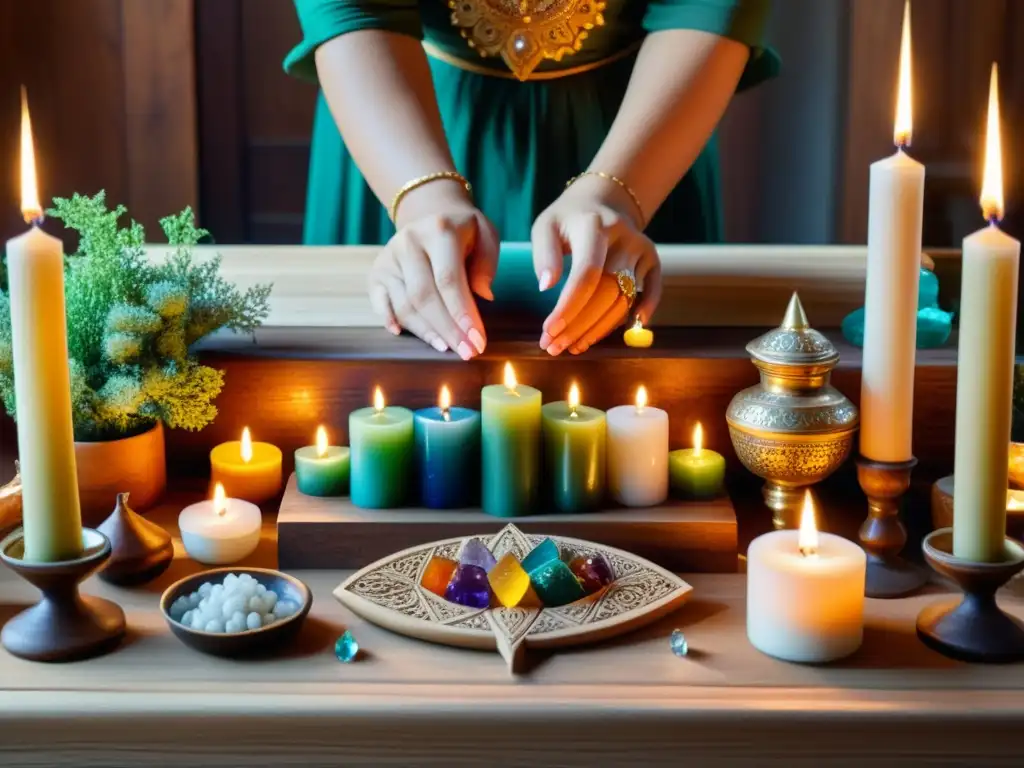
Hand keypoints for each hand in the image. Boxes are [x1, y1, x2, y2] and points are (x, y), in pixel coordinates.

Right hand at [368, 186, 498, 359]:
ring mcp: (389, 258)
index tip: (477, 340)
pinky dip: (389, 320)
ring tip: (447, 348)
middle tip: (466, 352)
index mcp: (439, 230)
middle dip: (448, 329)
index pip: (449, 280)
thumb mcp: (486, 235)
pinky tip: (402, 334)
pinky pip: (381, 303)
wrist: (432, 213)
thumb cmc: (464, 232)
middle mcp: (408, 242)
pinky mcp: (377, 272)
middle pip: (425, 296)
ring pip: (405, 304)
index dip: (462, 313)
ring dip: (427, 332)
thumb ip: (487, 264)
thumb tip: (482, 296)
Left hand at [532, 176, 661, 354]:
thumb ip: (544, 254)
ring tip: (573, 346)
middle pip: (606, 292)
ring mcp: (641, 248)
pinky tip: (623, 332)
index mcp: (594, 225)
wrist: (602, 202)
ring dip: (599, 329)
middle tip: (554, 346)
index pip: (586, 273)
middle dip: (579, 326)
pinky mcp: (652, 259)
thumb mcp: (545, 226)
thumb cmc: (567, 220)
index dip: (568, 307)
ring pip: (624, 299)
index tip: (548, 331)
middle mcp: (624, 237)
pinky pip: (651, 292)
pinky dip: (641, 314)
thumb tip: (546, 287)